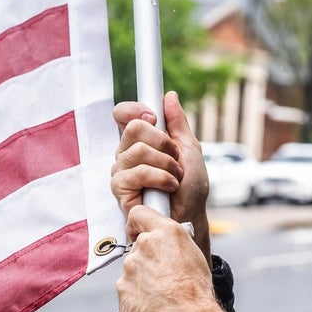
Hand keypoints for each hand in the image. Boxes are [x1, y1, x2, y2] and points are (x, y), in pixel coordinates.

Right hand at [110, 91, 211, 265]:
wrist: (191, 215)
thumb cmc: (191, 187)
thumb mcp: (190, 149)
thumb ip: (178, 123)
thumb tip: (169, 96)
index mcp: (141, 141)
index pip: (122, 114)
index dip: (134, 109)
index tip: (154, 117)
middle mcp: (127, 154)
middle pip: (134, 127)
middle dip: (164, 143)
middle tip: (174, 159)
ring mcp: (121, 171)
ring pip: (138, 149)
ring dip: (166, 163)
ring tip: (175, 178)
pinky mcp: (120, 189)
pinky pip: (136, 172)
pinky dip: (160, 178)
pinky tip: (168, 188)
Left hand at [117, 205, 226, 311]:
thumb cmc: (196, 289)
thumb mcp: (193, 252)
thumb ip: (172, 240)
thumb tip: (164, 240)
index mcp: (164, 233)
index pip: (138, 213)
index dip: (139, 223)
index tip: (142, 231)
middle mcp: (143, 247)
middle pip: (138, 247)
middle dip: (147, 258)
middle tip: (164, 273)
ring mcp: (129, 269)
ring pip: (133, 270)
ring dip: (142, 278)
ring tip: (162, 292)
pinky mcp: (122, 290)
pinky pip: (128, 290)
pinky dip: (137, 296)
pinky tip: (154, 303)